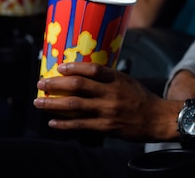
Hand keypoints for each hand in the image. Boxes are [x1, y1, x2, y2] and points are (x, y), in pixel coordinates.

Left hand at [34, 62, 182, 140]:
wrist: (156, 119)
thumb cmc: (141, 98)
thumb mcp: (127, 81)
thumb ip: (109, 78)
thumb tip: (85, 74)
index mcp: (117, 79)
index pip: (92, 69)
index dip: (74, 67)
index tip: (59, 67)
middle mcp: (111, 93)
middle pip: (78, 86)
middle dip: (56, 84)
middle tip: (41, 83)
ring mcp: (107, 111)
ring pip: (74, 105)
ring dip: (53, 104)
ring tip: (39, 102)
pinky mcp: (105, 127)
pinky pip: (80, 124)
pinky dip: (64, 124)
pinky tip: (52, 122)